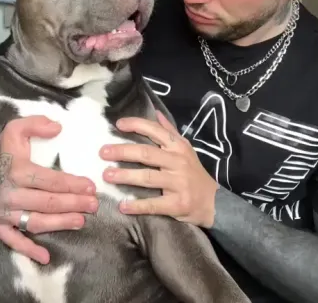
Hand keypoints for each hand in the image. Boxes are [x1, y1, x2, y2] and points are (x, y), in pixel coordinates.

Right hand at [0, 116, 97, 263]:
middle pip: (47, 203)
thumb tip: (58, 128)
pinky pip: (13, 241)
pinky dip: (28, 249)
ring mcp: (3, 212)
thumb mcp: (17, 128)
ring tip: (81, 221)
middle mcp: (10, 194)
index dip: (73, 184)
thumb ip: (37, 124)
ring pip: (35, 222)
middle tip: (93, 205)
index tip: (91, 187)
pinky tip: (46, 256)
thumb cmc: (3, 148)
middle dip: (73, 204)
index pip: (50, 181)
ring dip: (60, 224)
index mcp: (17, 171)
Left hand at [100, 111, 217, 227]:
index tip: (118, 124)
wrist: (214, 202)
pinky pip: (154, 204)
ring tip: (107, 175)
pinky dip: (137, 205)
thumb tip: (155, 112)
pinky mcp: (178, 204)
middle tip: (103, 152)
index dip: (136, 125)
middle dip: (123, 152)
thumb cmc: (194, 173)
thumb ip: (169, 131)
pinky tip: (123, 205)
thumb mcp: (185, 149)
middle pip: (147, 154)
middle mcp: (178, 162)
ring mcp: (178, 183)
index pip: (155, 131)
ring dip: (125, 176)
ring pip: (148, 178)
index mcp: (178, 147)